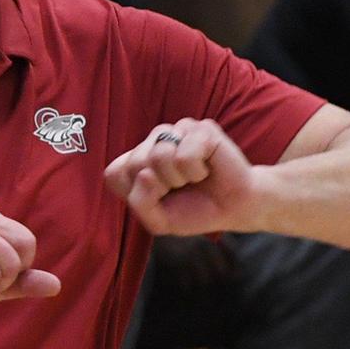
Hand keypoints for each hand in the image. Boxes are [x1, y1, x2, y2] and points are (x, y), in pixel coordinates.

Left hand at [104, 118, 256, 234]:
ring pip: (158, 155)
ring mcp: (177, 130)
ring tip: (193, 178)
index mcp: (137, 159)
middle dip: (160, 188)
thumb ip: (140, 203)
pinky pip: (184, 155)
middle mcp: (154, 140)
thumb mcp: (158, 220)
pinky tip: (206, 169)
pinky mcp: (201, 128)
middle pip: (135, 163)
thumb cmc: (194, 210)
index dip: (136, 194)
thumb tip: (146, 174)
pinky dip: (197, 172)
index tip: (159, 198)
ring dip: (179, 179)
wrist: (235, 208)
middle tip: (180, 188)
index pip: (115, 174)